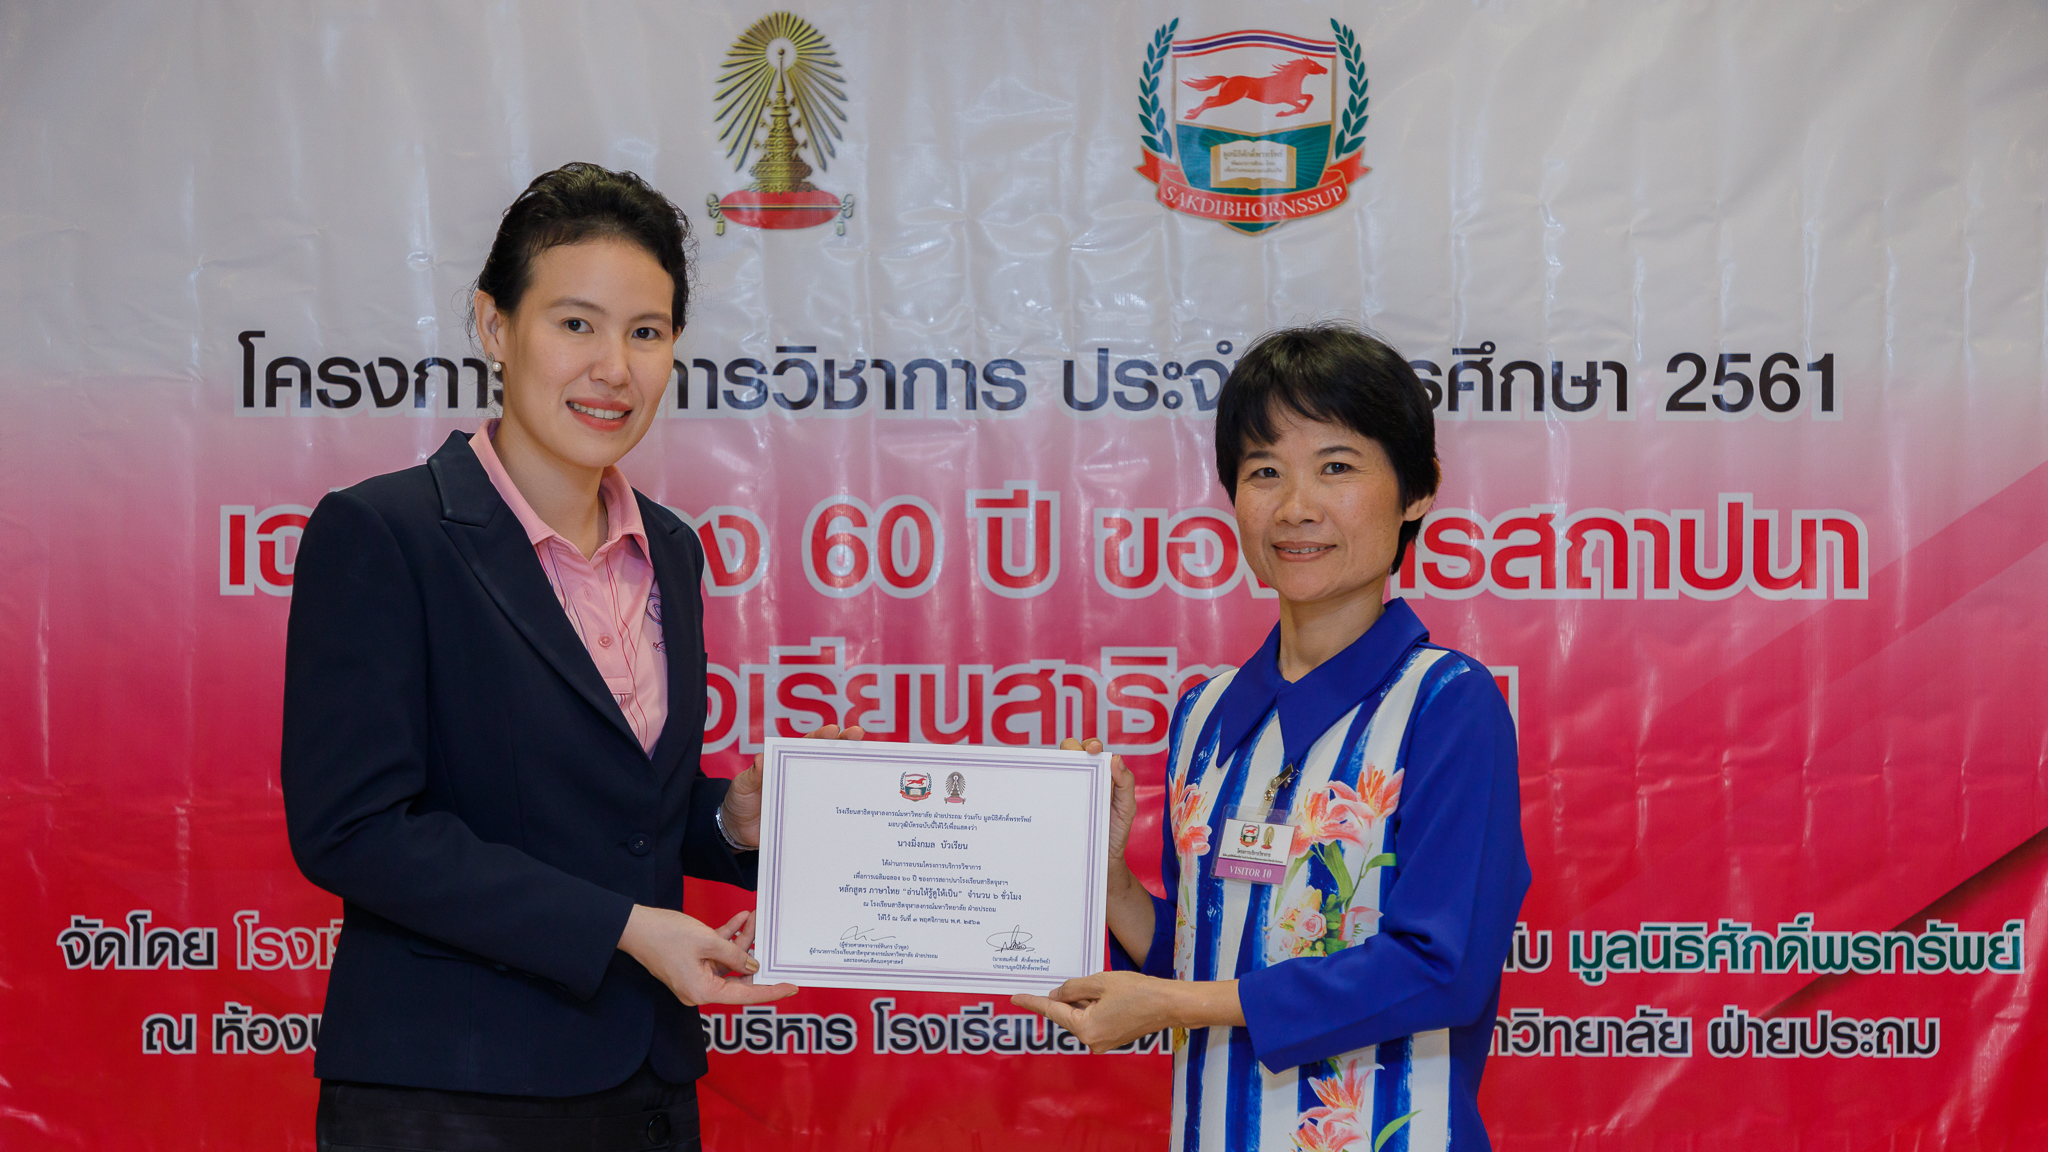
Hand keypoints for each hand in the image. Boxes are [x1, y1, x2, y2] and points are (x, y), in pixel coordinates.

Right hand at [617, 906, 796, 1005]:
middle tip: (771, 936)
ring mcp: (696, 976)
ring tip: (755, 919)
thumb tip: (752, 966)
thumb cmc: (666, 936)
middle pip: (738, 976)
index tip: (791, 987)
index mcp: (704, 991)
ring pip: (729, 961)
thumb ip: (735, 954)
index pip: (746, 995)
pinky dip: (727, 938)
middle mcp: (700, 989)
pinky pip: (716, 954)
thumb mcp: (707, 942)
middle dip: (754, 953)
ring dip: (742, 940)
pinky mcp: (691, 963)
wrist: (635, 927)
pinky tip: (740, 920)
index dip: (771, 991)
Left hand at [722, 724, 864, 847]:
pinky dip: (843, 806)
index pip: (806, 745)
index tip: (834, 730)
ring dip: (849, 774)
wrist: (738, 833)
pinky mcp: (810, 817)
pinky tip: (858, 804)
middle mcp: (801, 776)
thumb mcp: (742, 786)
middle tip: (858, 735)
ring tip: (866, 766)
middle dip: (844, 744)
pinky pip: (828, 810)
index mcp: (786, 763)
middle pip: (826, 758)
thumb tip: (760, 760)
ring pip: (832, 782)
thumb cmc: (739, 802)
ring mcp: (808, 796)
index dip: (821, 737)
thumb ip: (752, 775)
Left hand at [1010, 972, 1242, 1053]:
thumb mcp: (1100, 982)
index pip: (1052, 1011)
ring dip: (1084, 1001)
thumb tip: (1057, 995)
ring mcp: (1103, 1042)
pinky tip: (1107, 994)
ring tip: (1105, 986)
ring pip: (1081, 1016)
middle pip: (1068, 1014)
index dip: (1032, 1002)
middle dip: (1069, 997)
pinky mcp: (1113, 1038)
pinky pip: (1094, 1020)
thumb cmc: (1137, 991)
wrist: (1170, 1005)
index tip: (1014, 997)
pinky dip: (1093, 1007)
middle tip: (1086, 981)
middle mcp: (1091, 1040)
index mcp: (1085, 1027)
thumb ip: (1073, 988)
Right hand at [1059, 738, 1134, 863]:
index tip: (1093, 750)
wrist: (1103, 860)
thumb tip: (1115, 759)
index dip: (1090, 745)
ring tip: (1062, 771)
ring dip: (1056, 765)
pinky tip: (1047, 789)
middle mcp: (1081, 779)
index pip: (1091, 751)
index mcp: (1099, 775)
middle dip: (1071, 749)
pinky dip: (1044, 786)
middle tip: (1077, 757)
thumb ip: (1125, 783)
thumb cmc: (1116, 831)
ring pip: (1056, 769)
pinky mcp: (1054, 806)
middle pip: (1070, 754)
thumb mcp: (1127, 807)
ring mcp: (1066, 792)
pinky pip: (1047, 792)